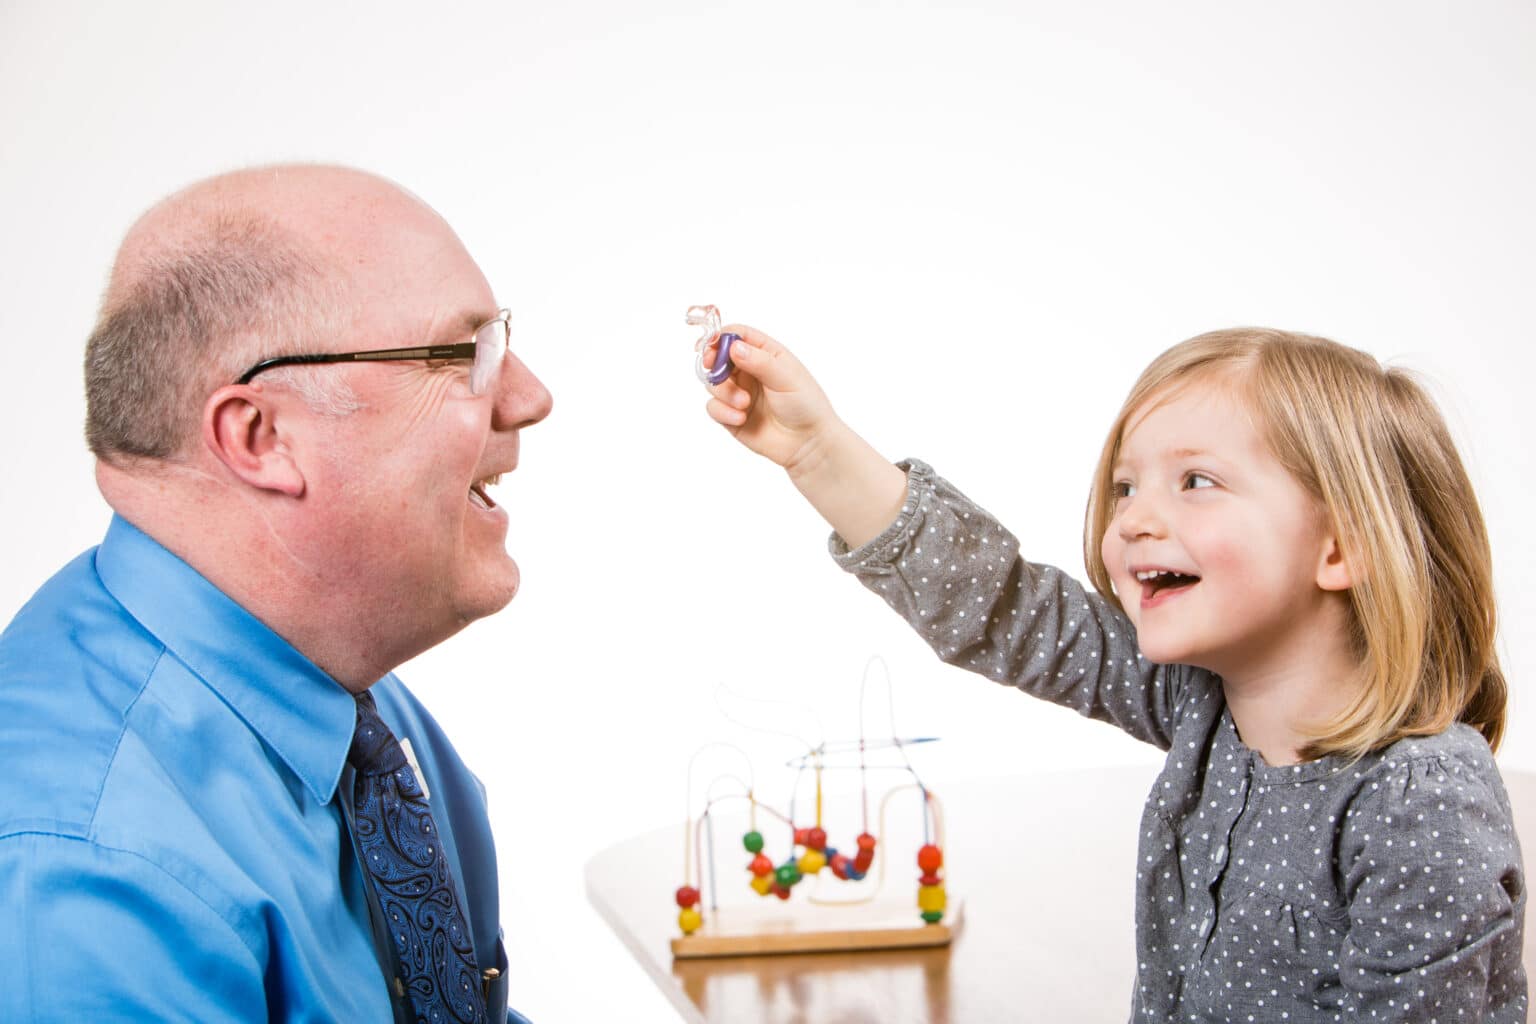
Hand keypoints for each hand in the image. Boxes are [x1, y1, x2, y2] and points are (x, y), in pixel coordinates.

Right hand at [700, 324, 907, 548]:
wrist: (808, 443)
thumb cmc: (805, 405)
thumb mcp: (786, 377)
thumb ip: (760, 361)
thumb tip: (734, 346)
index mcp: (766, 354)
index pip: (738, 335)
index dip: (721, 337)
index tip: (711, 347)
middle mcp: (749, 371)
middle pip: (719, 358)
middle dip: (714, 365)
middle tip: (715, 371)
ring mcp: (739, 393)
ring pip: (713, 383)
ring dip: (724, 392)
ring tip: (744, 404)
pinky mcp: (731, 416)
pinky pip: (713, 407)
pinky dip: (722, 411)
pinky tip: (740, 418)